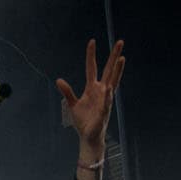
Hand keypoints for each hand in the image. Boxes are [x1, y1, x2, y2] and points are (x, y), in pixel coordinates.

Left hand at [57, 39, 125, 153]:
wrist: (89, 137)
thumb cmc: (83, 121)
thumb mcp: (72, 104)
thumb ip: (67, 92)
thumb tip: (58, 80)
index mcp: (92, 88)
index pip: (92, 67)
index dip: (91, 55)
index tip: (92, 42)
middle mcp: (101, 91)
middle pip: (109, 70)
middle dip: (114, 56)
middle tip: (121, 42)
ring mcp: (104, 100)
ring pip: (113, 82)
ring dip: (117, 71)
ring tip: (121, 59)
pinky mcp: (103, 112)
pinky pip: (106, 102)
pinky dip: (108, 96)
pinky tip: (109, 88)